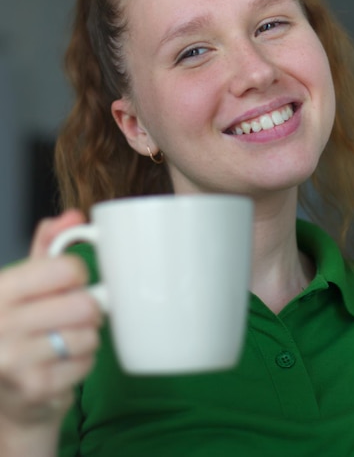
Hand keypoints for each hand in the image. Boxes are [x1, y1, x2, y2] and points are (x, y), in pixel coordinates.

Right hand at [0, 211, 101, 429]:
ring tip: (65, 338)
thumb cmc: (16, 329)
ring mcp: (15, 359)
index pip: (65, 268)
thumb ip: (46, 248)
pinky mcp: (36, 387)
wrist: (3, 392)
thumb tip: (72, 217)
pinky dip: (83, 361)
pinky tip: (62, 361)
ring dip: (86, 336)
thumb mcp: (22, 284)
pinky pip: (87, 363)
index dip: (78, 274)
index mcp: (0, 290)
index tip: (70, 282)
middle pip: (83, 304)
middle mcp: (1, 323)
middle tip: (74, 314)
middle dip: (87, 308)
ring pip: (89, 334)